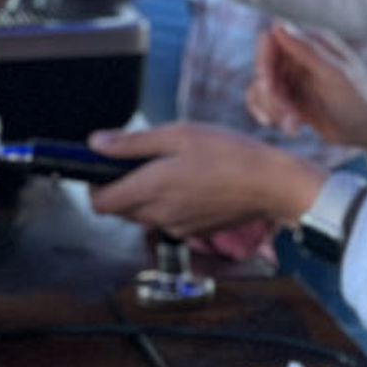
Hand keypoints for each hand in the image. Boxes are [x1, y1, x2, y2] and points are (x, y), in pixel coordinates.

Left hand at [89, 122, 323, 238]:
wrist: (271, 184)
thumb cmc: (229, 153)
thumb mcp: (177, 134)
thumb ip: (132, 143)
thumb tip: (96, 144)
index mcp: (150, 190)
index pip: (99, 204)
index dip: (94, 184)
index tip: (103, 166)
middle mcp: (159, 215)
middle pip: (119, 210)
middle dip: (120, 187)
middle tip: (140, 159)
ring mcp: (177, 227)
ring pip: (143, 215)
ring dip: (144, 195)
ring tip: (170, 167)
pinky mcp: (194, 231)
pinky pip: (168, 219)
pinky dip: (169, 204)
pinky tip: (191, 182)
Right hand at [248, 23, 366, 154]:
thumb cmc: (359, 98)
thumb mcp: (336, 75)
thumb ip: (307, 51)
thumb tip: (278, 25)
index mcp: (311, 41)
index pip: (270, 39)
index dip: (263, 61)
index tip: (269, 86)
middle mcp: (298, 55)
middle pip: (262, 66)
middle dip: (269, 93)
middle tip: (286, 114)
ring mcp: (292, 77)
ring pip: (260, 87)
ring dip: (271, 108)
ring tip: (292, 126)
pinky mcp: (289, 97)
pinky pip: (264, 102)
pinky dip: (270, 115)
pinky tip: (289, 128)